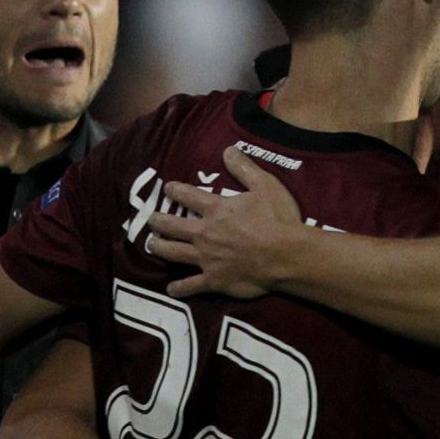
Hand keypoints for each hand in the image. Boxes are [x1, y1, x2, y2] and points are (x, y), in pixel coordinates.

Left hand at [146, 146, 303, 298]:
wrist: (287, 256)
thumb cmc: (278, 219)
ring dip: (160, 247)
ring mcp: (206, 259)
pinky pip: (191, 285)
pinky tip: (171, 289)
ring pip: (173, 253)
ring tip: (152, 244)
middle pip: (171, 226)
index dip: (175, 190)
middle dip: (158, 221)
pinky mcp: (214, 280)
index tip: (168, 188)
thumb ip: (244, 168)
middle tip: (152, 219)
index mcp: (216, 210)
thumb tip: (227, 149)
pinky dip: (179, 288)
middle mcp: (204, 233)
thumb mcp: (265, 186)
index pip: (187, 196)